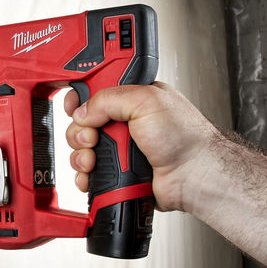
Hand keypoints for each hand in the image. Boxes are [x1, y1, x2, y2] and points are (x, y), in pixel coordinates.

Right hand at [63, 81, 221, 212]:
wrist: (193, 175)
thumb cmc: (184, 137)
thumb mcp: (145, 100)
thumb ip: (108, 98)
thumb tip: (83, 111)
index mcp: (132, 99)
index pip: (96, 91)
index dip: (80, 97)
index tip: (73, 105)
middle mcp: (125, 123)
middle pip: (83, 123)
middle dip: (80, 131)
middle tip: (93, 137)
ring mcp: (120, 149)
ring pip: (82, 150)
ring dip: (81, 155)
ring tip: (95, 159)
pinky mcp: (118, 173)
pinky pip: (89, 174)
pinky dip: (85, 176)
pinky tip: (93, 175)